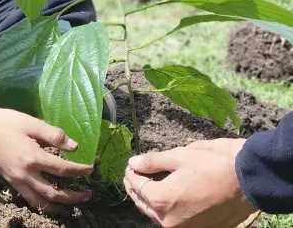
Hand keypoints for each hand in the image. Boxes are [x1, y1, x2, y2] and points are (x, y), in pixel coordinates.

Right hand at [0, 106, 93, 212]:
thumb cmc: (4, 122)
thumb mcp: (30, 122)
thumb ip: (53, 134)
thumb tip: (74, 146)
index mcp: (33, 157)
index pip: (64, 169)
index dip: (81, 170)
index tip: (92, 168)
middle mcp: (26, 174)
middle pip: (55, 193)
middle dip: (75, 197)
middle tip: (88, 194)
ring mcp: (17, 181)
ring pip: (41, 202)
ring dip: (60, 206)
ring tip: (72, 205)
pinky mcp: (10, 182)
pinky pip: (29, 199)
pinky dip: (42, 204)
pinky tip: (50, 202)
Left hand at [123, 139, 257, 227]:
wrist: (248, 182)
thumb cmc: (213, 165)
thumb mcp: (178, 157)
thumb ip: (152, 162)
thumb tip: (133, 163)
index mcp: (162, 199)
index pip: (136, 186)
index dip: (132, 173)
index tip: (132, 165)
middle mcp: (169, 220)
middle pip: (143, 203)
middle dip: (136, 187)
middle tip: (135, 174)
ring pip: (155, 215)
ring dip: (148, 200)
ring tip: (146, 185)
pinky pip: (171, 221)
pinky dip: (164, 210)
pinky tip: (164, 197)